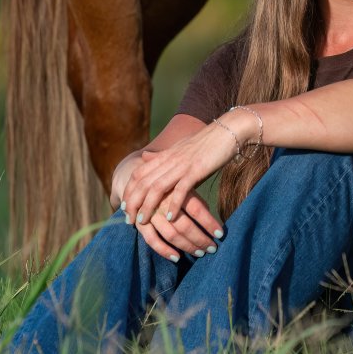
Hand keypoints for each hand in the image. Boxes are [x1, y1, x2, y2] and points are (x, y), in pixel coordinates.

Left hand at [121, 122, 235, 234]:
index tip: (124, 206)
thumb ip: (162, 156)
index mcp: (165, 155)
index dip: (129, 190)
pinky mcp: (196, 170)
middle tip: (128, 219)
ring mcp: (182, 165)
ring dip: (147, 206)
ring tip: (142, 222)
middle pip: (143, 182)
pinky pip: (180, 190)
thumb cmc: (207, 142)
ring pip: (157, 187)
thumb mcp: (180, 147)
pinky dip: (173, 205)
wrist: (228, 131)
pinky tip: (169, 218)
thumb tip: (144, 158)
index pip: (138, 173)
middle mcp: (170, 159)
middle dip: (133, 202)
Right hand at [132, 189, 223, 260]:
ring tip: (201, 253)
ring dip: (187, 246)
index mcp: (176, 189)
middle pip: (184, 226)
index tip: (220, 234)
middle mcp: (163, 201)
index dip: (209, 223)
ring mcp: (150, 213)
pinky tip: (177, 257)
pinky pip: (152, 240)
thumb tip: (211, 219)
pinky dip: (164, 250)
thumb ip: (195, 199)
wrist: (140, 180)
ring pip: (171, 235)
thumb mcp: (183, 185)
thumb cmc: (169, 185)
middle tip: (213, 248)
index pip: (196, 209)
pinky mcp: (140, 223)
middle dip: (200, 239)